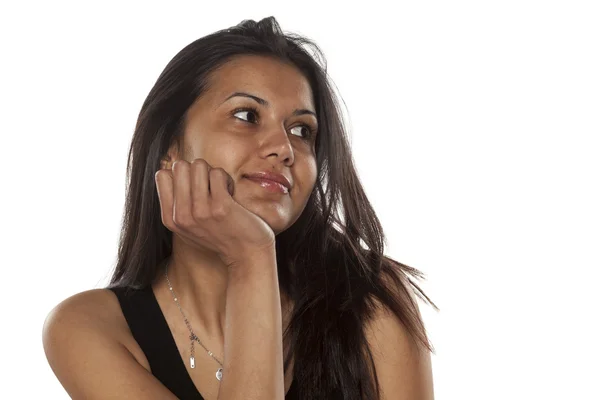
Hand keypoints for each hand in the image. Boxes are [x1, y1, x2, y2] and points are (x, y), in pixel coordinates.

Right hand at [155, 158, 275, 266]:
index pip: (162, 175)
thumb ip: (176, 205)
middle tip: (210, 187)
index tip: (194, 189)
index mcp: (170, 219)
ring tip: (221, 190)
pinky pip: (217, 173)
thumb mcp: (188, 227)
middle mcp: (181, 216)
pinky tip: (231, 195)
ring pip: (198, 165)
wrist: (247, 255)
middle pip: (180, 166)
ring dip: (213, 173)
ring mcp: (200, 211)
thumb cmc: (221, 236)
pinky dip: (227, 179)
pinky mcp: (221, 207)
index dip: (182, 175)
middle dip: (198, 170)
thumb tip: (167, 171)